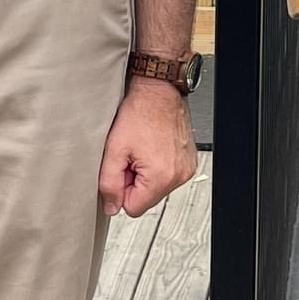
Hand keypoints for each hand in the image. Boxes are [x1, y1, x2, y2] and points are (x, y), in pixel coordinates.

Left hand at [98, 77, 197, 218]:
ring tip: (142, 149)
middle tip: (131, 156)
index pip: (133, 209)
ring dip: (146, 174)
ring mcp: (186, 168)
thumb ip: (109, 183)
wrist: (159, 91)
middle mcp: (179, 175)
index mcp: (161, 176)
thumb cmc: (140, 112)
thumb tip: (111, 206)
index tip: (122, 168)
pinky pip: (168, 176)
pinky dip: (158, 166)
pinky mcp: (189, 161)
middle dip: (134, 181)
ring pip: (157, 188)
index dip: (121, 190)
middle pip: (147, 199)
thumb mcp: (114, 149)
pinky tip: (152, 147)